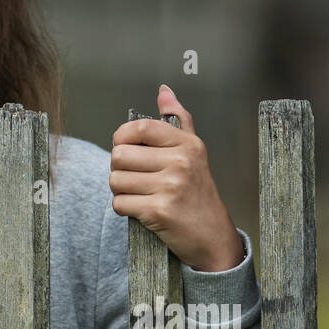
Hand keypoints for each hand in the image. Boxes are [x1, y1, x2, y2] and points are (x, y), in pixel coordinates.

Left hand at [109, 84, 243, 272]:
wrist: (213, 237)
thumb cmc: (199, 193)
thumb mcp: (194, 152)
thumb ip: (178, 119)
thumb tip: (164, 92)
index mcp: (187, 144)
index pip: (139, 128)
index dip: (122, 139)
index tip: (128, 149)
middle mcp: (180, 163)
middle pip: (119, 155)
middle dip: (119, 169)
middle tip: (136, 178)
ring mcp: (170, 187)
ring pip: (115, 180)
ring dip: (121, 190)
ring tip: (141, 194)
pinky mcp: (159, 212)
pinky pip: (119, 203)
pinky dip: (124, 208)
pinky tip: (142, 209)